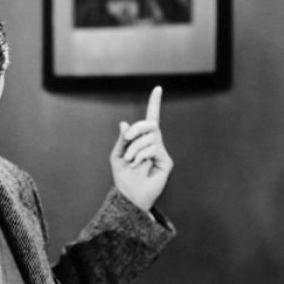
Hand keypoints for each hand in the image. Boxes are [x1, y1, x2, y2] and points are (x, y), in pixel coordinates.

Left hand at [111, 86, 173, 211]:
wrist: (130, 195)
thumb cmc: (123, 177)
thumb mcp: (117, 155)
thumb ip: (122, 140)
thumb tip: (125, 123)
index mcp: (141, 140)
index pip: (150, 119)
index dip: (154, 104)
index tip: (158, 88)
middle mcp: (153, 143)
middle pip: (150, 124)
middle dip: (137, 128)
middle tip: (128, 139)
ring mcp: (160, 152)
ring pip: (149, 137)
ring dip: (135, 147)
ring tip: (130, 160)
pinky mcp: (166, 161)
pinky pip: (153, 148)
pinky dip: (141, 154)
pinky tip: (138, 164)